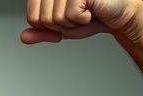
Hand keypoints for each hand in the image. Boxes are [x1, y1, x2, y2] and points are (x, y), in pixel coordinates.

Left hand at [21, 0, 142, 43]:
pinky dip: (82, 20)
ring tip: (85, 13)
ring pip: (56, 18)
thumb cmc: (92, 18)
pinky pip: (71, 14)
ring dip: (72, 23)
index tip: (64, 21)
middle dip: (60, 26)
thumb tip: (24, 37)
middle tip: (77, 18)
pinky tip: (91, 11)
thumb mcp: (62, 28)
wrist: (118, 16)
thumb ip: (42, 31)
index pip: (32, 16)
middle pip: (42, 19)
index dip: (48, 27)